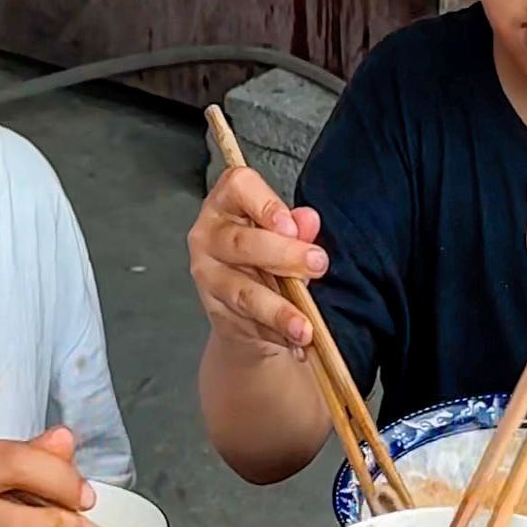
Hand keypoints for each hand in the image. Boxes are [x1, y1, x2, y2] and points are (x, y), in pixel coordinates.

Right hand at [189, 156, 324, 353]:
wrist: (248, 303)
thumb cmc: (267, 255)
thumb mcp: (286, 235)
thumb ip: (297, 227)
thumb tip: (309, 219)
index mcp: (227, 203)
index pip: (238, 187)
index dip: (265, 204)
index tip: (291, 225)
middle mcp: (209, 235)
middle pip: (242, 243)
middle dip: (284, 256)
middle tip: (317, 264)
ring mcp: (208, 275)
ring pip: (243, 291)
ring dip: (279, 310)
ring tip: (305, 326)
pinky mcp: (216, 309)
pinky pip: (247, 322)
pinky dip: (275, 332)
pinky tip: (295, 338)